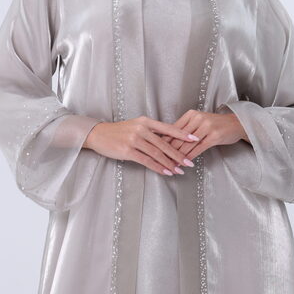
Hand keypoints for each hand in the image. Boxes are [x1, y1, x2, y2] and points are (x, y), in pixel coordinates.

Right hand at [83, 116, 200, 175]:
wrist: (99, 134)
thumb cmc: (119, 132)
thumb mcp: (136, 126)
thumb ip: (151, 132)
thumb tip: (168, 141)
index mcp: (145, 121)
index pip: (168, 128)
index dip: (182, 134)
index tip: (195, 139)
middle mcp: (141, 129)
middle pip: (164, 143)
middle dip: (178, 154)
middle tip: (189, 162)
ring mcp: (134, 139)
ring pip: (157, 153)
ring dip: (170, 164)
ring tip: (179, 171)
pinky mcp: (128, 150)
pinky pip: (147, 160)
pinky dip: (158, 167)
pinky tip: (166, 172)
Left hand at [160, 109, 248, 164]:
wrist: (236, 123)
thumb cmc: (215, 124)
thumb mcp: (199, 122)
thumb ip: (185, 129)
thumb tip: (167, 140)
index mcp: (191, 114)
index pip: (173, 129)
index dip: (164, 141)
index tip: (155, 150)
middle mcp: (197, 119)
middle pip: (178, 137)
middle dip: (168, 150)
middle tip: (160, 160)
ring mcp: (206, 127)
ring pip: (187, 144)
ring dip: (178, 156)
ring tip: (171, 164)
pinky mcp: (214, 136)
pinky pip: (198, 149)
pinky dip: (190, 157)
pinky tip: (185, 163)